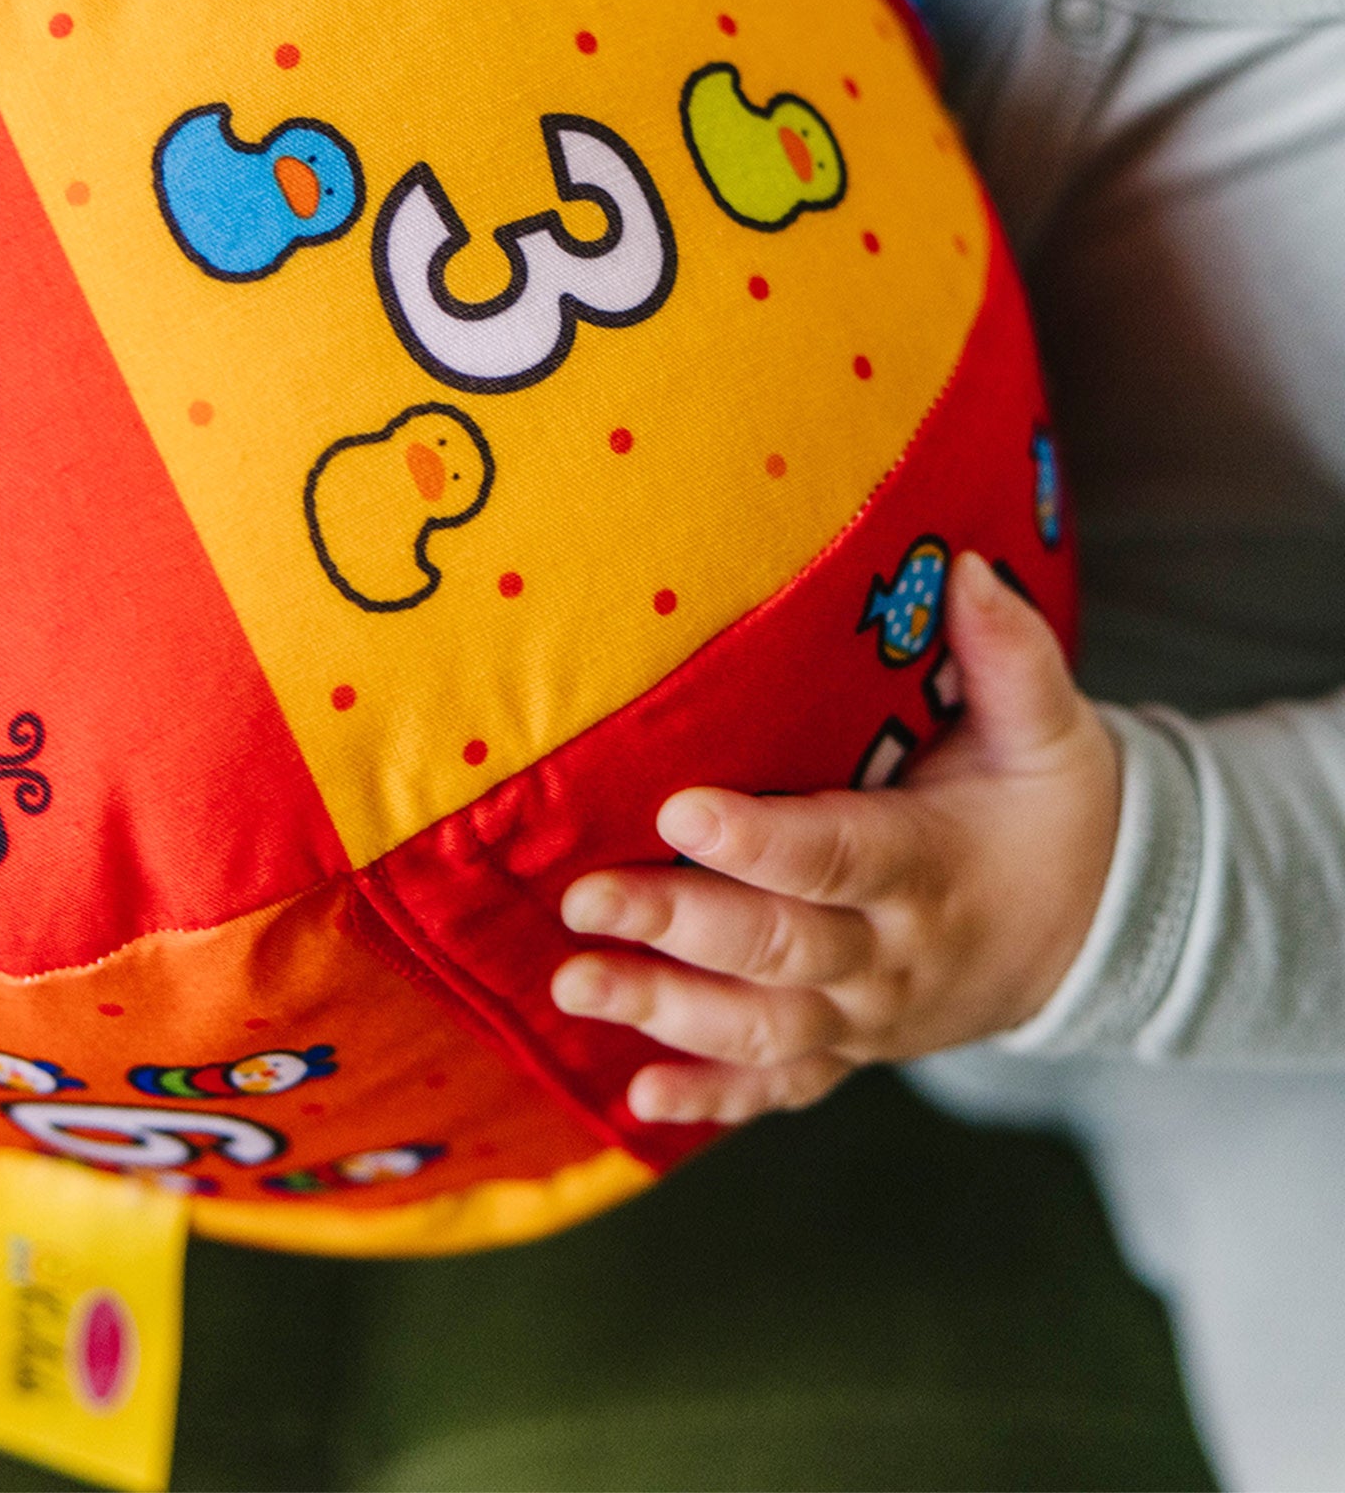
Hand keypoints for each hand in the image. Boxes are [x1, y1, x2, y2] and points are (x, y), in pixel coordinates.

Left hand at [552, 551, 1119, 1124]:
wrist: (1094, 928)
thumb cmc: (1048, 810)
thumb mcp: (1049, 731)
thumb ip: (1008, 656)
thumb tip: (967, 569)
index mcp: (930, 863)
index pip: (839, 856)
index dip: (761, 843)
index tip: (679, 808)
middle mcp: (892, 952)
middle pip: (782, 950)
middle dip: (679, 925)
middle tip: (585, 899)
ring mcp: (868, 1016)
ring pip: (763, 1027)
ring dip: (665, 1011)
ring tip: (573, 984)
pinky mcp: (847, 1051)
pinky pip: (778, 1087)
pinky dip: (712, 1098)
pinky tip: (637, 1098)